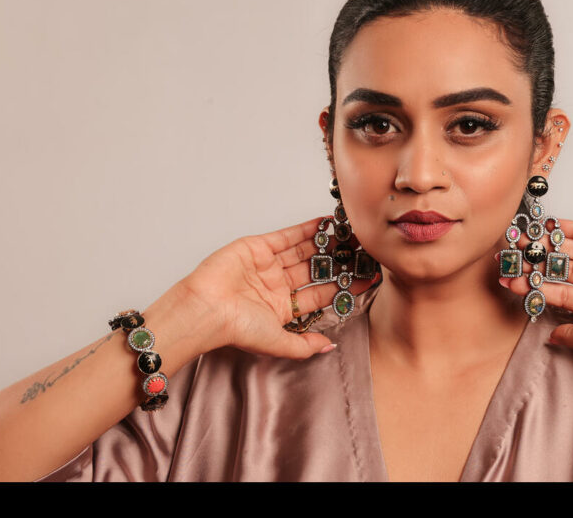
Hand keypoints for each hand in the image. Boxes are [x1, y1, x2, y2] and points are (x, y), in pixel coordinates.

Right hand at [178, 216, 379, 359]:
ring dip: (327, 243)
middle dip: (339, 261)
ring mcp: (267, 266)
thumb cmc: (236, 329)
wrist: (206, 309)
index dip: (344, 286)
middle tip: (363, 250)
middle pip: (316, 270)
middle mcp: (277, 286)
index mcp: (282, 308)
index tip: (367, 277)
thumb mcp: (277, 343)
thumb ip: (304, 346)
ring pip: (304, 251)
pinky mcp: (257, 248)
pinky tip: (326, 224)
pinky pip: (287, 237)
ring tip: (351, 234)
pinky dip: (307, 230)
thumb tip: (330, 348)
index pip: (321, 294)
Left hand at [498, 220, 572, 348]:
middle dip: (536, 263)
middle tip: (510, 256)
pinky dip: (569, 227)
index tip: (509, 280)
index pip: (558, 291)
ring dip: (548, 244)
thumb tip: (551, 340)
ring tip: (524, 239)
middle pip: (562, 268)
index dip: (533, 286)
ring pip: (572, 249)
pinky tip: (548, 225)